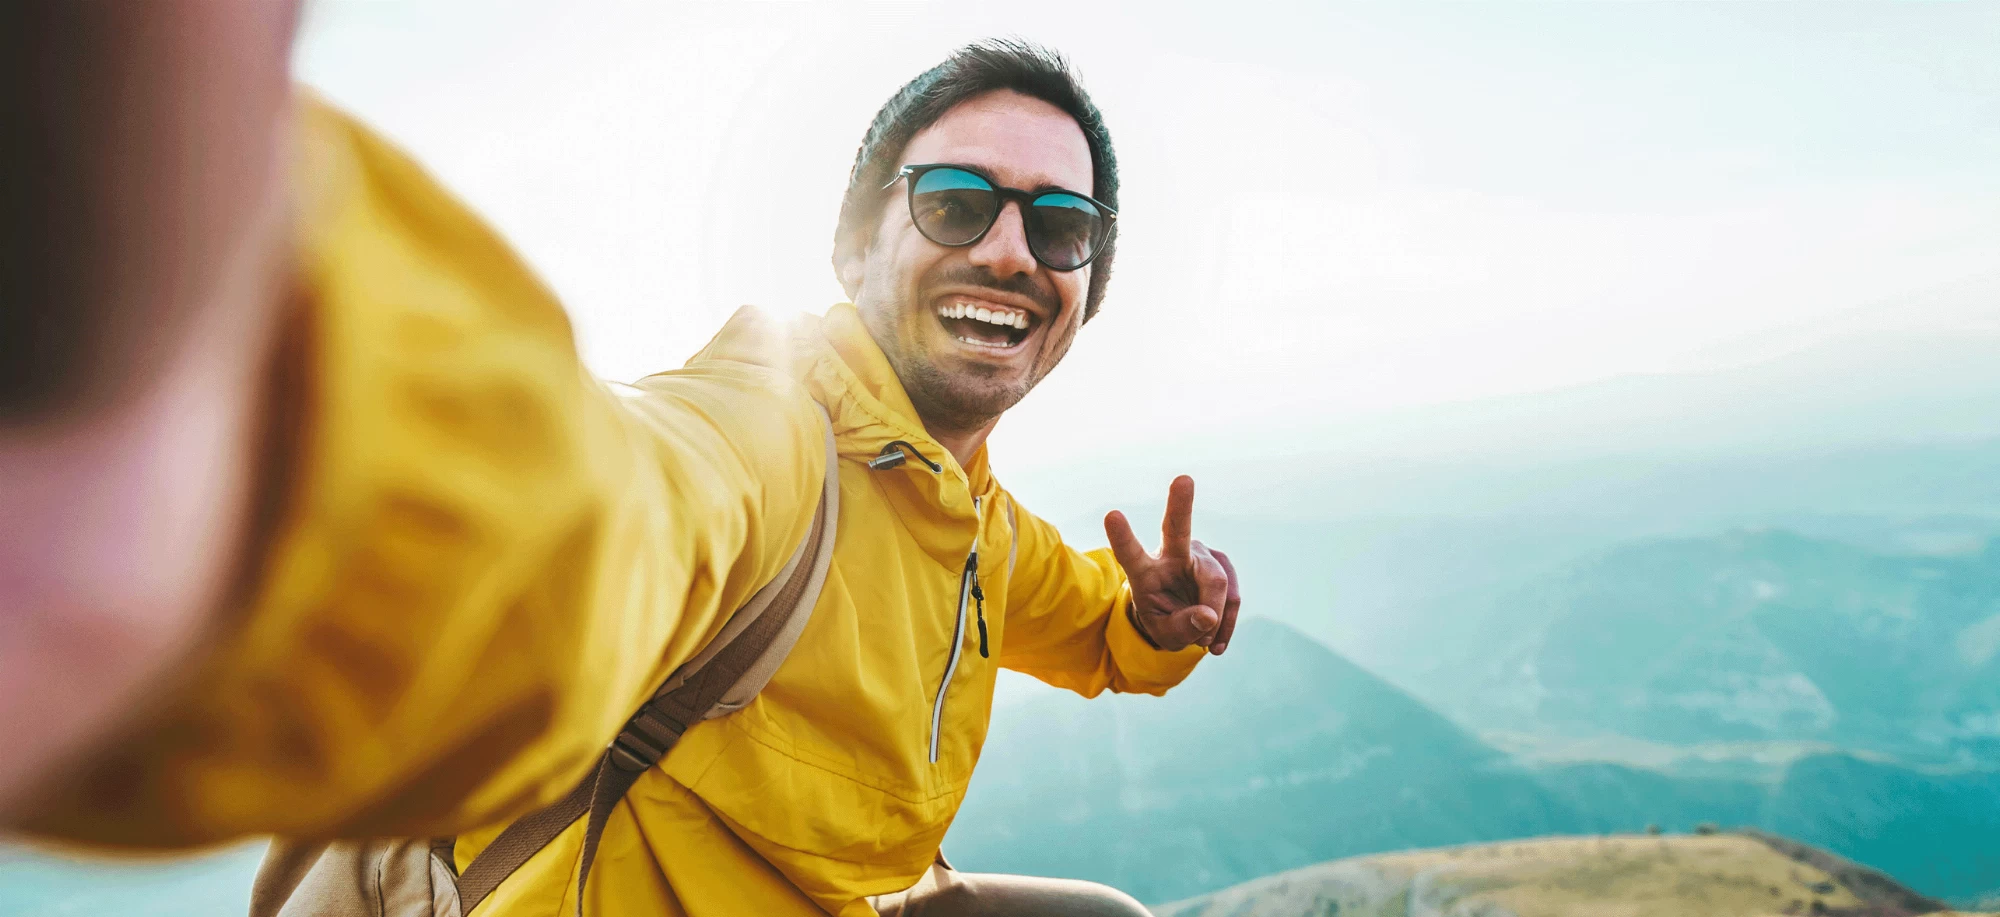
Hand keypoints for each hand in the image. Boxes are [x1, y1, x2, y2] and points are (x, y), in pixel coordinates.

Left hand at [1104, 475, 1241, 655]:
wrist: (1182, 619)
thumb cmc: (1165, 621)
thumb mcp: (1165, 635)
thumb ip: (1182, 628)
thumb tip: (1209, 615)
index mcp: (1143, 572)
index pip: (1130, 553)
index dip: (1121, 537)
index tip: (1111, 514)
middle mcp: (1170, 555)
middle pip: (1177, 528)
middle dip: (1180, 503)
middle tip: (1183, 479)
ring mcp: (1198, 556)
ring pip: (1216, 582)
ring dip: (1215, 618)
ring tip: (1203, 643)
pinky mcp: (1221, 562)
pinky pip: (1232, 595)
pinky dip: (1227, 622)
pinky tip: (1216, 641)